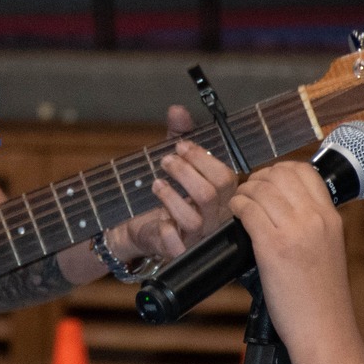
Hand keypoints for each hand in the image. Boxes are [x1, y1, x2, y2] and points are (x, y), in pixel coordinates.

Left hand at [104, 105, 237, 262]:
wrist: (138, 228)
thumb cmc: (165, 194)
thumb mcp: (173, 161)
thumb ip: (178, 136)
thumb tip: (177, 110)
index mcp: (220, 196)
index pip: (225, 177)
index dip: (202, 158)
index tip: (181, 144)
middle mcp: (214, 218)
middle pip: (212, 194)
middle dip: (187, 172)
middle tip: (166, 160)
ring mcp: (198, 238)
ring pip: (194, 218)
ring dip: (172, 196)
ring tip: (157, 183)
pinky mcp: (177, 253)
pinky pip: (176, 244)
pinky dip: (166, 228)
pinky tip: (159, 218)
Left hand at [231, 162, 354, 345]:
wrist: (324, 328)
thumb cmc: (321, 297)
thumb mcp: (328, 249)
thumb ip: (311, 225)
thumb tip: (282, 208)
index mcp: (331, 218)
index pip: (306, 172)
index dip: (281, 170)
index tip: (269, 181)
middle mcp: (315, 219)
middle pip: (280, 174)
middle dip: (259, 178)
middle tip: (249, 192)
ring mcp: (294, 231)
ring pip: (260, 189)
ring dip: (244, 192)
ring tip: (239, 203)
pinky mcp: (272, 247)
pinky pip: (248, 210)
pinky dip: (237, 207)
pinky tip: (235, 215)